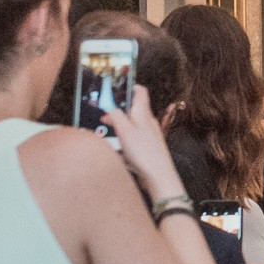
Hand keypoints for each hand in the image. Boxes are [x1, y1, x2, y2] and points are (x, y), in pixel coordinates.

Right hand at [100, 88, 183, 203]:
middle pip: (133, 109)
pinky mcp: (148, 147)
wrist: (159, 176)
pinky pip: (133, 138)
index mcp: (143, 114)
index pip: (140, 92)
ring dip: (119, 127)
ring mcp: (149, 134)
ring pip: (132, 124)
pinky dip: (124, 140)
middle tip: (104, 116)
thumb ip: (116, 116)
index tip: (114, 89)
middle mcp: (148, 122)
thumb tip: (110, 107)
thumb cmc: (144, 154)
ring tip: (108, 133)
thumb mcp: (125, 131)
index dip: (128, 87)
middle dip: (117, 111)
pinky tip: (118, 149)